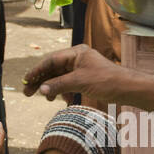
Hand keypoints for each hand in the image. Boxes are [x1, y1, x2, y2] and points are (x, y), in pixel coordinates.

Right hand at [21, 45, 153, 108]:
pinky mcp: (86, 78)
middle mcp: (78, 58)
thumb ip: (58, 85)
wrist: (128, 89)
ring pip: (61, 76)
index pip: (51, 60)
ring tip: (46, 99)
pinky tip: (62, 99)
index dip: (37, 71)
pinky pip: (69, 83)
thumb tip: (41, 89)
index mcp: (76, 53)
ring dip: (52, 87)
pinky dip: (63, 91)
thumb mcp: (79, 82)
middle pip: (54, 68)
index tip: (26, 81)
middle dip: (41, 81)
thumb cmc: (107, 81)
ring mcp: (82, 68)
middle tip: (28, 93)